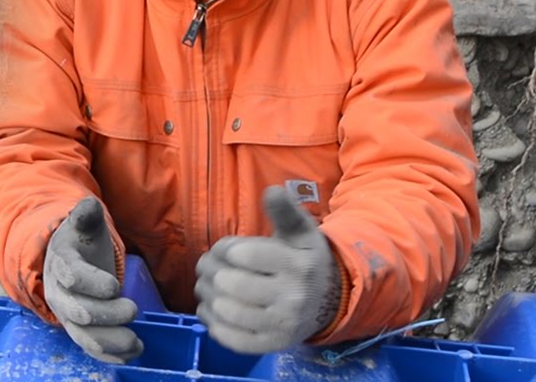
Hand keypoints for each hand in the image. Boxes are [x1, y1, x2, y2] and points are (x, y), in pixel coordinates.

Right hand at [42, 196, 143, 363]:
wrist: (71, 260)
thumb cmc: (82, 241)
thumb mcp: (84, 224)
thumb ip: (86, 214)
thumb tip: (88, 204)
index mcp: (61, 263)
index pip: (71, 276)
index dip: (92, 283)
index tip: (115, 285)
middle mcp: (59, 293)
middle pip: (78, 311)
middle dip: (107, 314)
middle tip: (133, 309)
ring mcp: (68, 315)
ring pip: (84, 336)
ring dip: (111, 341)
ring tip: (136, 341)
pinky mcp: (79, 330)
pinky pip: (91, 348)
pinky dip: (110, 355)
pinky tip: (132, 353)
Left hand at [194, 185, 340, 353]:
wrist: (329, 302)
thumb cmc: (304, 260)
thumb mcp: (301, 232)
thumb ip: (285, 211)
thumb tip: (272, 190)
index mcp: (297, 265)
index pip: (244, 255)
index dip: (225, 249)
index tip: (227, 249)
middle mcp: (292, 298)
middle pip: (231, 283)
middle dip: (210, 270)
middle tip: (207, 265)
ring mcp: (281, 325)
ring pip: (226, 310)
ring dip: (206, 294)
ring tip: (207, 284)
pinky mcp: (270, 345)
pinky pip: (230, 338)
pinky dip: (211, 321)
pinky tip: (210, 308)